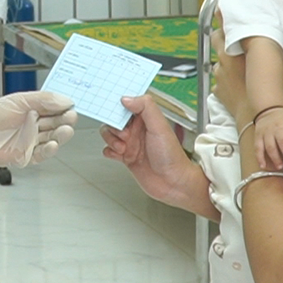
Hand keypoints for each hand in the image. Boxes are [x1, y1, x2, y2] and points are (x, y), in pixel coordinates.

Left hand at [0, 91, 77, 172]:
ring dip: (61, 135)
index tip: (71, 106)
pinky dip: (50, 150)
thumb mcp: (18, 100)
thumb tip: (64, 99)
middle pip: (56, 123)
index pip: (54, 108)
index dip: (63, 107)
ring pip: (52, 138)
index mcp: (31, 109)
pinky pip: (42, 154)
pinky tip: (53, 144)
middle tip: (71, 117)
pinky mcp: (27, 156)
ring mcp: (30, 140)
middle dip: (65, 120)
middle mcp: (33, 125)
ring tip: (65, 130)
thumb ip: (43, 99)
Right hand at [102, 95, 214, 217]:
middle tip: (124, 135)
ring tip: (122, 147)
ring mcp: (131, 143)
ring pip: (110, 134)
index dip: (119, 105)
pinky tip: (118, 155)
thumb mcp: (160, 126)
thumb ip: (145, 107)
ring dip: (111, 139)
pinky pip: (109, 150)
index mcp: (146, 119)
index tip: (114, 109)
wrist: (173, 184)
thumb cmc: (172, 156)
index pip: (128, 104)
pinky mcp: (126, 157)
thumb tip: (127, 98)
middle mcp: (138, 129)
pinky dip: (109, 151)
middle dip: (114, 126)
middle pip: (114, 119)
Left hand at [213, 14, 282, 119]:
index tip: (227, 8)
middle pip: (216, 38)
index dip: (225, 16)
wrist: (258, 121)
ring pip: (217, 58)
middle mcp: (223, 58)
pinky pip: (218, 78)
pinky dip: (225, 77)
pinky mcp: (217, 89)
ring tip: (238, 57)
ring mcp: (218, 74)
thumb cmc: (271, 92)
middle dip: (224, 34)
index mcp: (236, 48)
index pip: (224, 24)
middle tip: (235, 33)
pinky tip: (236, 79)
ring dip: (225, 56)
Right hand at [253, 107, 282, 170]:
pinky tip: (263, 165)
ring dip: (275, 158)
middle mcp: (277, 128)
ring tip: (280, 166)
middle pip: (282, 141)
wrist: (269, 110)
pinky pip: (258, 148)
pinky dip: (260, 158)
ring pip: (270, 147)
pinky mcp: (258, 136)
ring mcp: (266, 132)